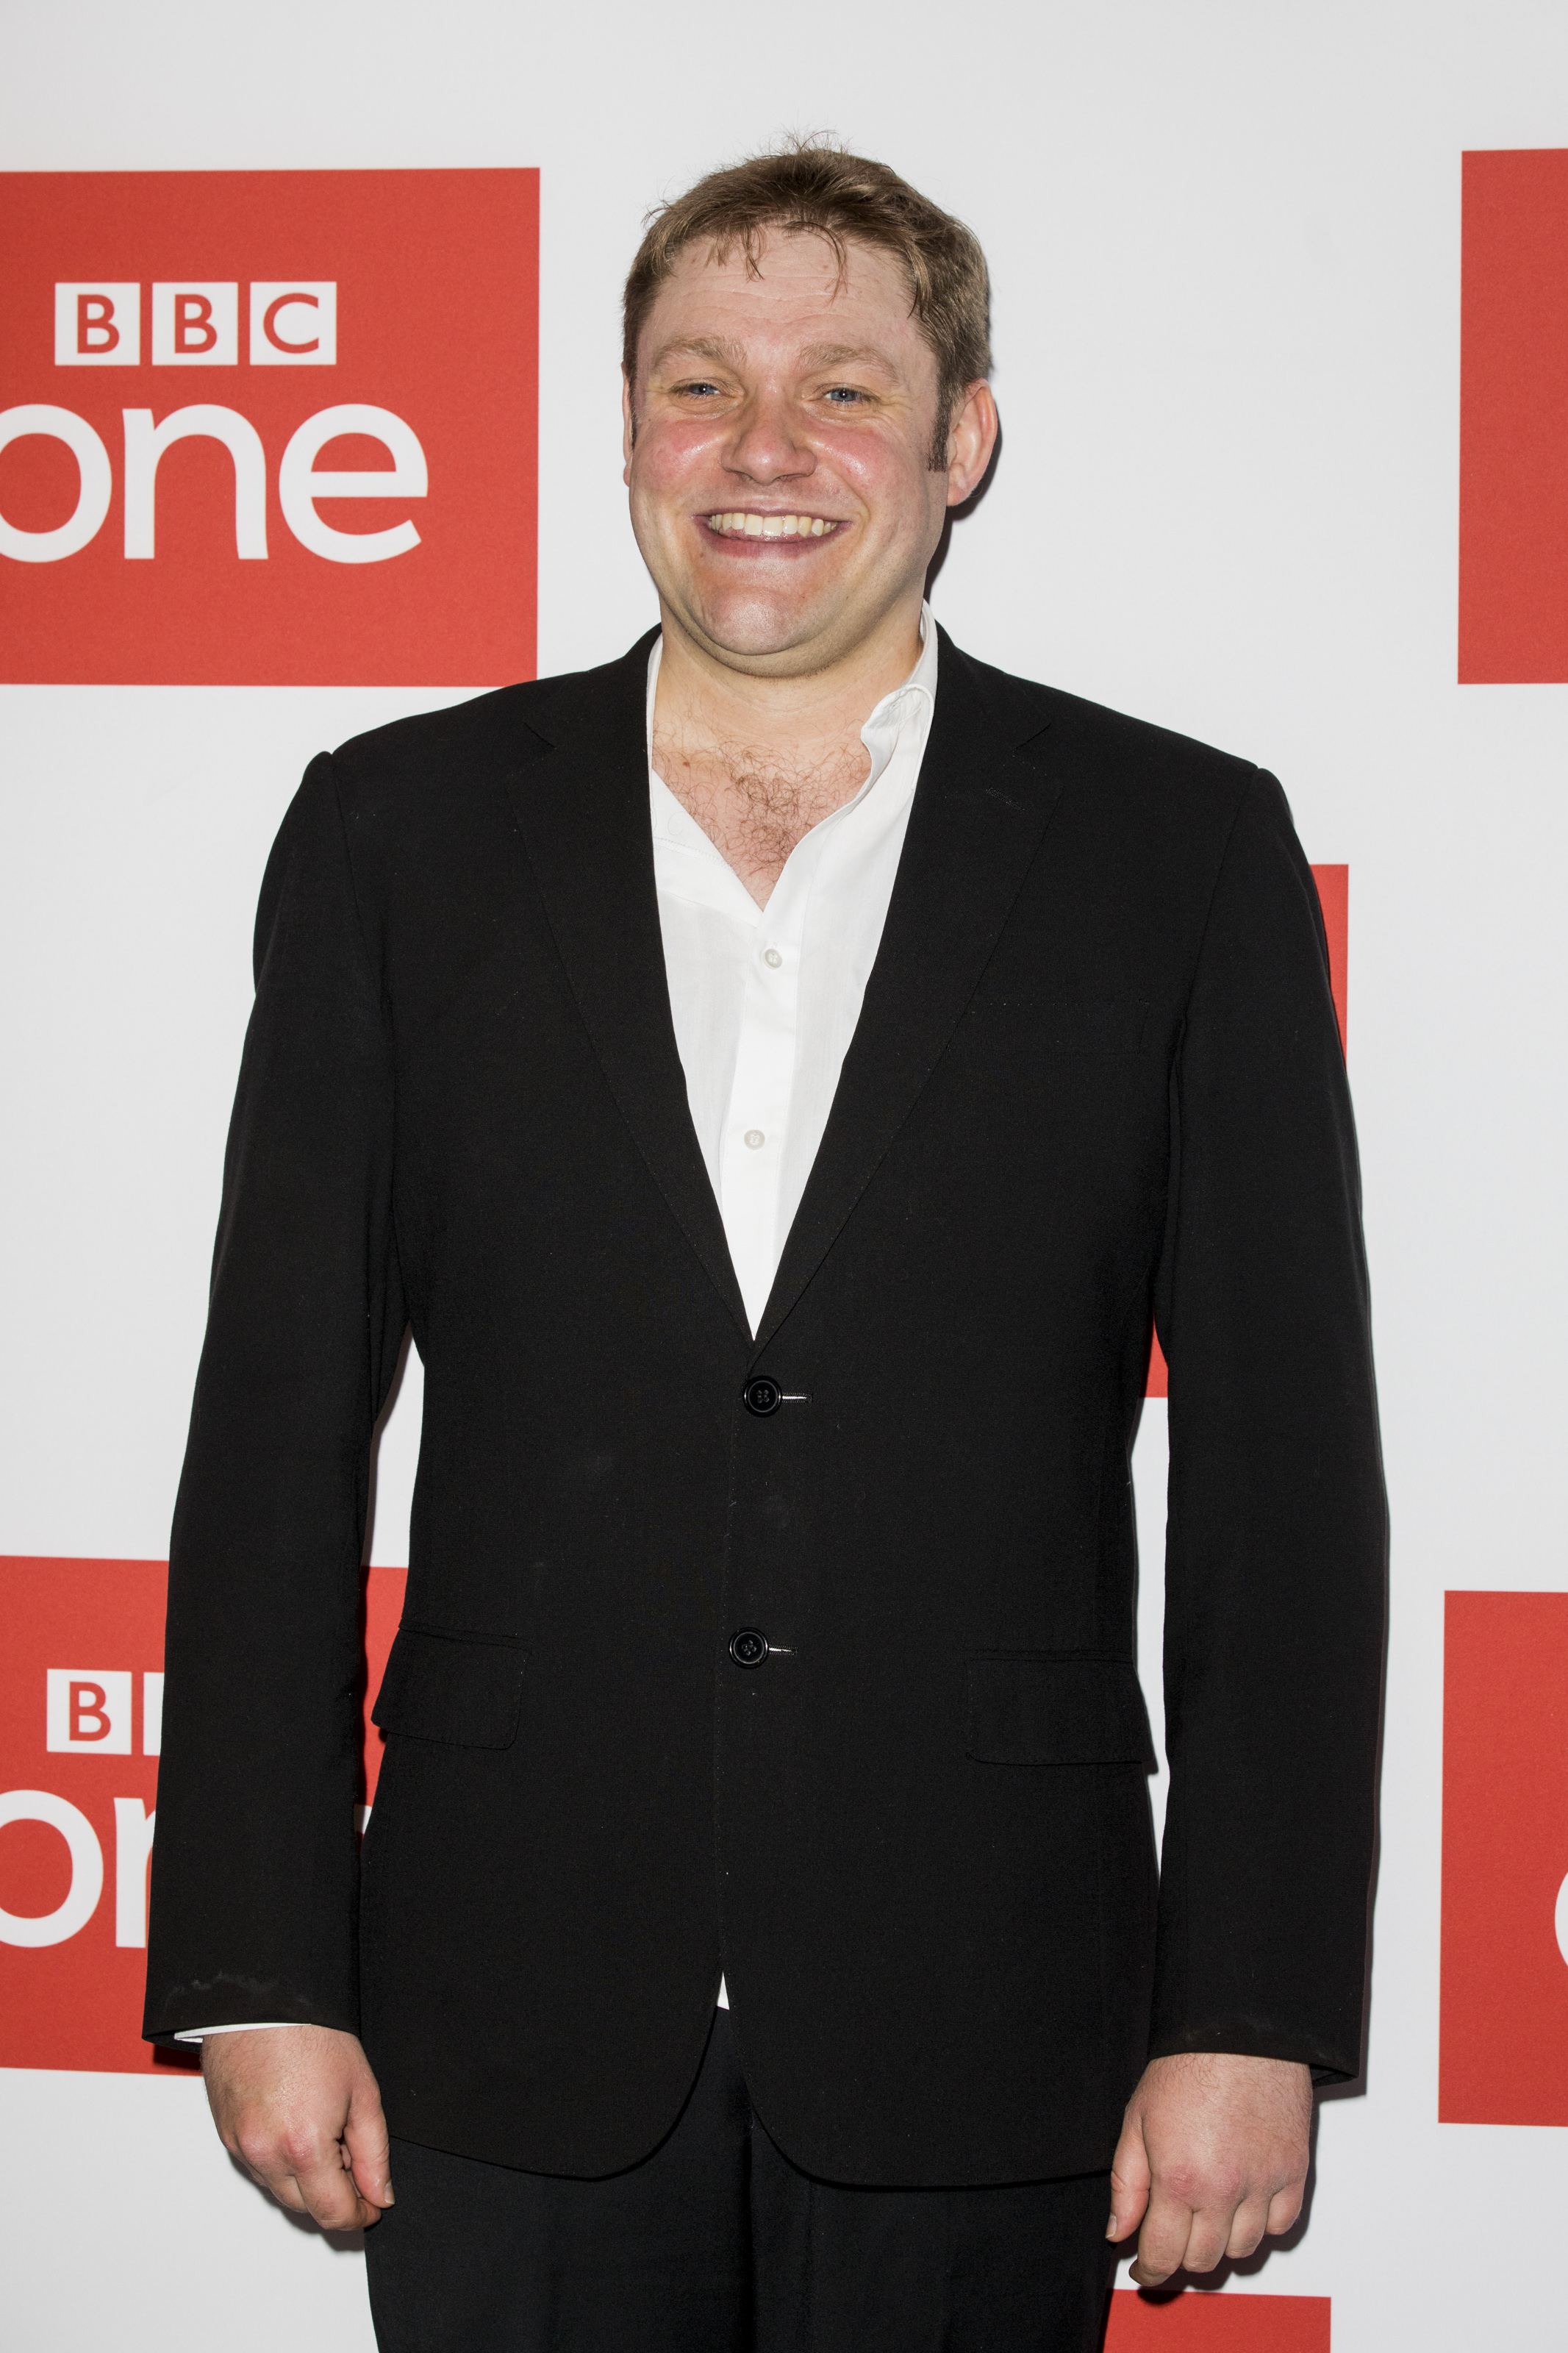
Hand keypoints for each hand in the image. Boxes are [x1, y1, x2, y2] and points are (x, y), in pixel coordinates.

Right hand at [202, 2024, 393, 2229]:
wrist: (264, 2002)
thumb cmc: (311, 2035)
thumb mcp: (362, 2092)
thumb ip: (374, 2153)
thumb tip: (380, 2194)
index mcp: (304, 2147)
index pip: (334, 2213)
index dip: (360, 2214)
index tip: (373, 2204)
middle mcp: (265, 2155)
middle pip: (305, 2208)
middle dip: (333, 2194)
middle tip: (350, 2153)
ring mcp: (240, 2147)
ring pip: (279, 2190)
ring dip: (305, 2178)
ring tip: (322, 2127)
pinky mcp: (226, 2135)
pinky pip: (257, 2167)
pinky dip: (279, 2161)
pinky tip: (295, 2122)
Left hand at [1107, 2051, 1310, 2285]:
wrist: (1238, 2030)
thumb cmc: (1186, 2065)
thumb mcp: (1136, 2119)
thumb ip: (1127, 2184)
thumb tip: (1119, 2232)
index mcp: (1179, 2178)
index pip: (1164, 2255)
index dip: (1149, 2270)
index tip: (1144, 2269)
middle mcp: (1224, 2189)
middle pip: (1203, 2260)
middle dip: (1181, 2255)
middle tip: (1172, 2235)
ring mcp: (1264, 2183)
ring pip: (1243, 2249)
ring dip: (1221, 2242)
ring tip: (1206, 2214)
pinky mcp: (1294, 2171)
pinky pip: (1281, 2225)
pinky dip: (1262, 2224)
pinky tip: (1243, 2203)